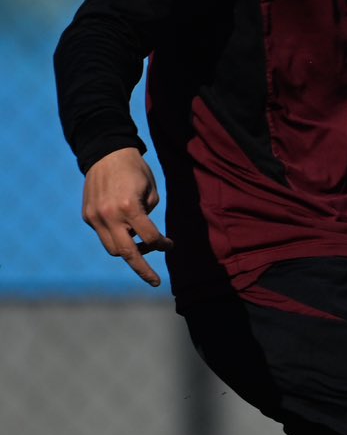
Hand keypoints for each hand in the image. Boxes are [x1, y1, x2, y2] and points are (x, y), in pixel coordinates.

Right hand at [81, 148, 171, 286]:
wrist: (106, 153)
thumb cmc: (136, 171)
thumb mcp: (151, 192)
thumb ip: (148, 218)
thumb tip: (145, 239)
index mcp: (128, 207)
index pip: (149, 238)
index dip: (163, 245)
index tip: (170, 245)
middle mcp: (108, 215)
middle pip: (126, 253)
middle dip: (142, 269)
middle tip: (155, 281)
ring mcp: (94, 217)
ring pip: (112, 249)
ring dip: (129, 252)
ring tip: (143, 247)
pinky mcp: (87, 216)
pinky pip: (104, 235)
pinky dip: (117, 237)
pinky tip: (127, 229)